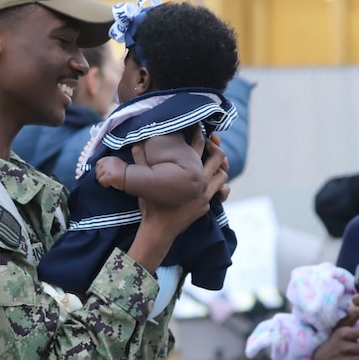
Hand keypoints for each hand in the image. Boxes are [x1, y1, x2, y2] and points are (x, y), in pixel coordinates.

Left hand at [96, 156, 127, 190]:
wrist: (132, 178)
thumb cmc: (126, 173)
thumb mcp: (119, 164)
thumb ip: (110, 164)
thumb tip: (104, 167)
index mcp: (111, 159)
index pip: (98, 163)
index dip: (99, 169)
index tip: (103, 173)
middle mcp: (108, 162)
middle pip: (97, 170)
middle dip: (101, 175)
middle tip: (107, 179)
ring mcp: (107, 169)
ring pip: (98, 176)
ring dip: (103, 180)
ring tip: (109, 182)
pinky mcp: (108, 176)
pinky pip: (101, 181)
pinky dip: (104, 184)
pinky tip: (110, 184)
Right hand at [127, 141, 228, 272]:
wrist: (159, 231)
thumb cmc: (151, 206)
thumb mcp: (145, 181)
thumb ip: (141, 161)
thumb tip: (136, 143)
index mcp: (188, 173)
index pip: (199, 147)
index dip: (200, 134)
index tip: (198, 128)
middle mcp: (201, 183)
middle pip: (218, 159)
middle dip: (216, 147)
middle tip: (210, 141)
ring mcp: (206, 196)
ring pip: (222, 176)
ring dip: (220, 167)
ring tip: (214, 161)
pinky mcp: (206, 206)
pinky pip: (220, 193)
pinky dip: (219, 186)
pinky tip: (215, 184)